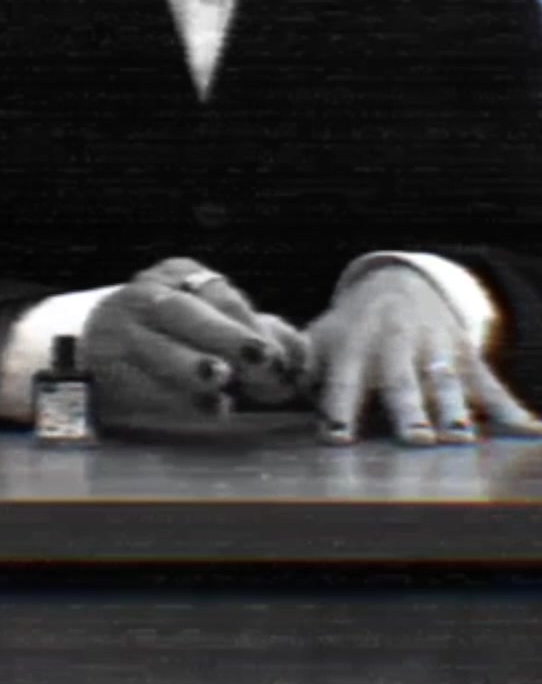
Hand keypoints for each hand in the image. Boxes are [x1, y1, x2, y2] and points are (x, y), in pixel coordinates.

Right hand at [81, 258, 309, 432]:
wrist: (98, 342)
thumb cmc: (173, 332)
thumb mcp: (213, 319)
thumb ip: (259, 333)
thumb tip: (301, 356)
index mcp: (179, 274)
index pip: (219, 296)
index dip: (252, 325)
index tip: (279, 357)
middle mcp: (147, 295)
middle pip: (185, 313)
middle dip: (226, 337)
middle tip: (263, 360)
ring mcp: (120, 329)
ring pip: (156, 346)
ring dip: (192, 365)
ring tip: (222, 380)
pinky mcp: (104, 366)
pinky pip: (141, 382)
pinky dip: (177, 399)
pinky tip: (210, 409)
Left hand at [307, 266, 541, 445]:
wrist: (401, 282)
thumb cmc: (350, 327)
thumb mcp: (319, 337)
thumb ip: (297, 364)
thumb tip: (263, 381)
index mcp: (354, 347)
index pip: (344, 381)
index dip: (339, 409)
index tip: (336, 439)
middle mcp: (396, 347)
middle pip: (403, 383)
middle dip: (409, 411)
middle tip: (415, 441)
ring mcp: (436, 350)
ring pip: (447, 382)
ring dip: (456, 411)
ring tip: (463, 440)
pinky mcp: (467, 357)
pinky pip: (492, 385)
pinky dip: (514, 410)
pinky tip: (534, 433)